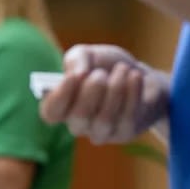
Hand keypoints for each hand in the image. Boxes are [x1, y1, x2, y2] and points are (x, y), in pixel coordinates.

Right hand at [40, 44, 169, 143]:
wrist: (138, 74)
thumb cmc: (106, 66)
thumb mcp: (88, 55)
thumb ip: (76, 59)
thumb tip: (78, 74)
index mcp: (62, 106)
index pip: (51, 112)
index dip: (59, 97)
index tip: (72, 76)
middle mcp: (78, 124)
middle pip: (77, 118)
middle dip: (90, 92)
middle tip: (100, 73)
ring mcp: (100, 132)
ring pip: (103, 120)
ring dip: (115, 89)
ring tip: (122, 68)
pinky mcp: (124, 133)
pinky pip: (126, 118)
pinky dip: (132, 93)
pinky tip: (134, 76)